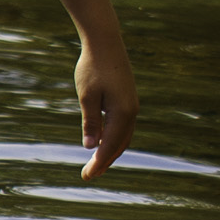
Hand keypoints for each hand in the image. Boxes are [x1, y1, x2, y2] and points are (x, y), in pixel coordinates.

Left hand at [73, 39, 136, 177]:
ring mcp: (132, 106)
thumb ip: (90, 122)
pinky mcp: (128, 100)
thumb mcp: (87, 96)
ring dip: (111, 152)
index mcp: (122, 113)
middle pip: (119, 145)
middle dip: (104, 162)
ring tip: (96, 164)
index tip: (86, 176)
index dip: (98, 163)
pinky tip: (103, 142)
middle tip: (88, 175)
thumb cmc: (92, 68)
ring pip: (124, 137)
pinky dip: (114, 139)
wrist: (105, 42)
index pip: (109, 146)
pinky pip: (123, 127)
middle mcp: (132, 112)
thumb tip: (91, 147)